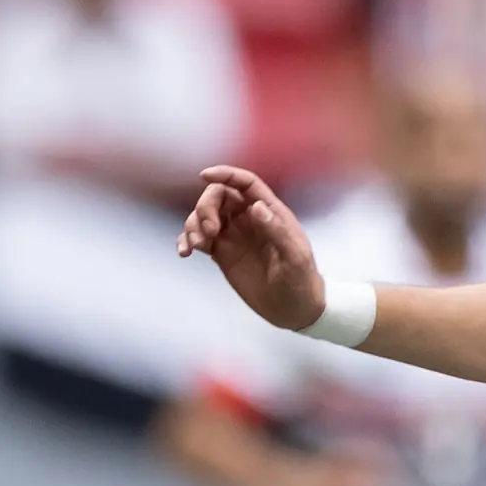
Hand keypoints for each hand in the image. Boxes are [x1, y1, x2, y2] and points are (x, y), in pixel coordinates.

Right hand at [178, 165, 325, 331]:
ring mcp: (234, 236)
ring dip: (193, 224)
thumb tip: (256, 207)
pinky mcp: (222, 253)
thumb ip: (277, 231)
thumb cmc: (300, 281)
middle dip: (205, 206)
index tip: (204, 176)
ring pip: (204, 216)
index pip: (246, 183)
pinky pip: (199, 239)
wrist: (294, 310)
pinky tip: (184, 252)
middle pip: (219, 196)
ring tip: (195, 245)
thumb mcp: (294, 258)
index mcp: (270, 212)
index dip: (226, 174)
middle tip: (208, 231)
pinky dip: (187, 241)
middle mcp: (249, 219)